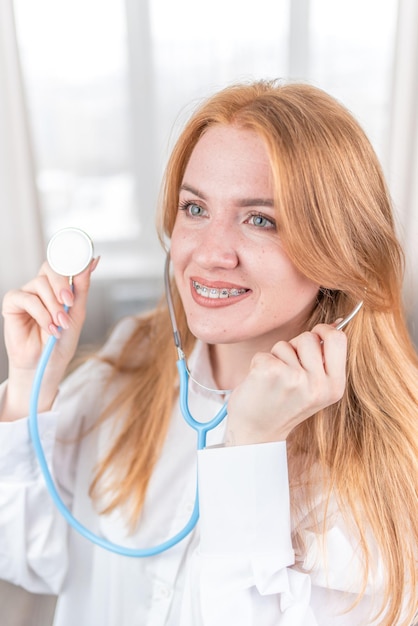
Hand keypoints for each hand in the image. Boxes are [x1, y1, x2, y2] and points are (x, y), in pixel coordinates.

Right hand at [1, 258, 98, 419]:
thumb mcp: (77, 312)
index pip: (63, 264)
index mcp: (57, 286)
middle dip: (62, 283)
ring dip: (53, 305)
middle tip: (69, 301)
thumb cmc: (62, 340)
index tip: (88, 260)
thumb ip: (82, 287)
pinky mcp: (12, 304)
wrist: (47, 364)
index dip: (73, 261)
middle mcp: (41, 287)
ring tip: (60, 324)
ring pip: (40, 284)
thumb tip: (92, 261)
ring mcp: (26, 294)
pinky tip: (48, 328)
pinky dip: (41, 313)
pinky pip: (27, 299)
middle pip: (50, 268)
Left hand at [226, 324, 346, 444]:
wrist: (257, 433)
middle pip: (309, 337)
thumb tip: (334, 324)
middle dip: (295, 347)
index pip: (338, 339)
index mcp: (334, 387)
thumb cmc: (284, 406)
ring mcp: (294, 379)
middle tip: (287, 370)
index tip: (314, 335)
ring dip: (276, 357)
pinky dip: (259, 363)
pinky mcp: (270, 373)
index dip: (324, 330)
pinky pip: (264, 353)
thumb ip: (324, 361)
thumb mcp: (315, 389)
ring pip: (285, 344)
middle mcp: (318, 385)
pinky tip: (260, 383)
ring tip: (274, 380)